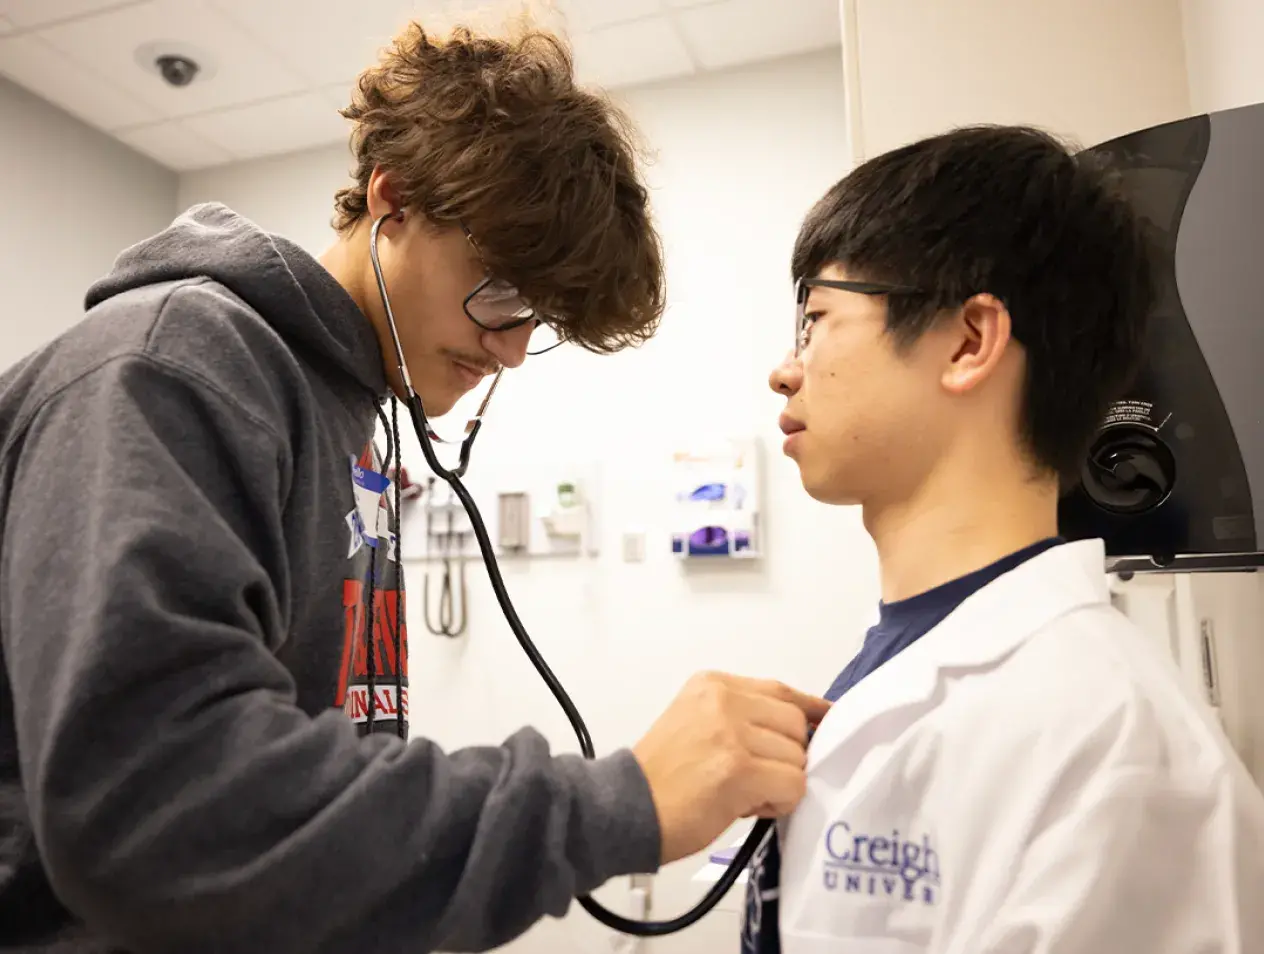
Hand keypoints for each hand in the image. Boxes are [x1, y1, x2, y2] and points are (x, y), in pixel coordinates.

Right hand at [631, 671, 830, 864]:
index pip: (780, 691)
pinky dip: (778, 803)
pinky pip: (792, 785)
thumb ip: (743, 717)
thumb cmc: (661, 777)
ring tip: (744, 794)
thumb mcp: (697, 723)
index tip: (827, 720)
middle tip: (756, 778)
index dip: (809, 710)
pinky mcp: (740, 768)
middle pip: (795, 725)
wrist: (626, 808)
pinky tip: (748, 807)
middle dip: (786, 756)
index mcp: (713, 685)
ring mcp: (732, 733)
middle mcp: (724, 700)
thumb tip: (798, 732)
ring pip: (797, 758)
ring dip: (780, 783)